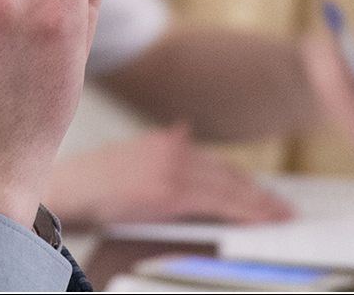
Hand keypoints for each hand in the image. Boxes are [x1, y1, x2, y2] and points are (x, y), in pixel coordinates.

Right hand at [44, 124, 292, 226]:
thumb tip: (185, 133)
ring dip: (257, 203)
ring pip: (229, 187)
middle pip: (227, 175)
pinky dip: (243, 211)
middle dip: (256, 194)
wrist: (71, 188)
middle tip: (282, 209)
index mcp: (167, 142)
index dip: (242, 181)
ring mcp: (174, 170)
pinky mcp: (170, 191)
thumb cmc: (96, 182)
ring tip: (279, 216)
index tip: (262, 193)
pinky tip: (258, 219)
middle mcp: (175, 150)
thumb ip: (164, 147)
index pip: (215, 164)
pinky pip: (218, 202)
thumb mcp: (133, 153)